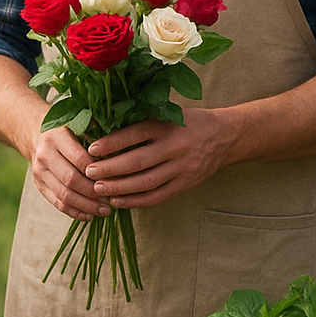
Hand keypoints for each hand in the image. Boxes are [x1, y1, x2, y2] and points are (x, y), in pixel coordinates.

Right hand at [30, 125, 112, 220]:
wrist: (36, 134)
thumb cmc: (68, 129)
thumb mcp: (79, 124)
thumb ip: (96, 136)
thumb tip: (119, 155)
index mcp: (56, 137)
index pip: (79, 159)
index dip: (97, 172)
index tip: (114, 179)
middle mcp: (44, 155)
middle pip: (71, 180)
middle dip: (93, 193)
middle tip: (111, 201)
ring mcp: (39, 172)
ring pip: (64, 195)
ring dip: (86, 206)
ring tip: (104, 211)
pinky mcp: (39, 185)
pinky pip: (57, 203)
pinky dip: (75, 212)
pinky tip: (90, 216)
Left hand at [84, 108, 235, 207]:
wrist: (226, 136)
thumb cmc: (188, 123)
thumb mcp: (168, 115)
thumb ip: (142, 123)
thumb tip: (103, 130)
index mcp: (169, 125)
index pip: (137, 133)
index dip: (113, 142)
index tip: (91, 148)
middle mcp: (177, 146)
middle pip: (139, 161)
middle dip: (111, 168)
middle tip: (89, 172)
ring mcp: (183, 168)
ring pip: (146, 181)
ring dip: (120, 187)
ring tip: (98, 189)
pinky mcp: (186, 184)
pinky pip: (157, 196)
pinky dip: (135, 201)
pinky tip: (117, 201)